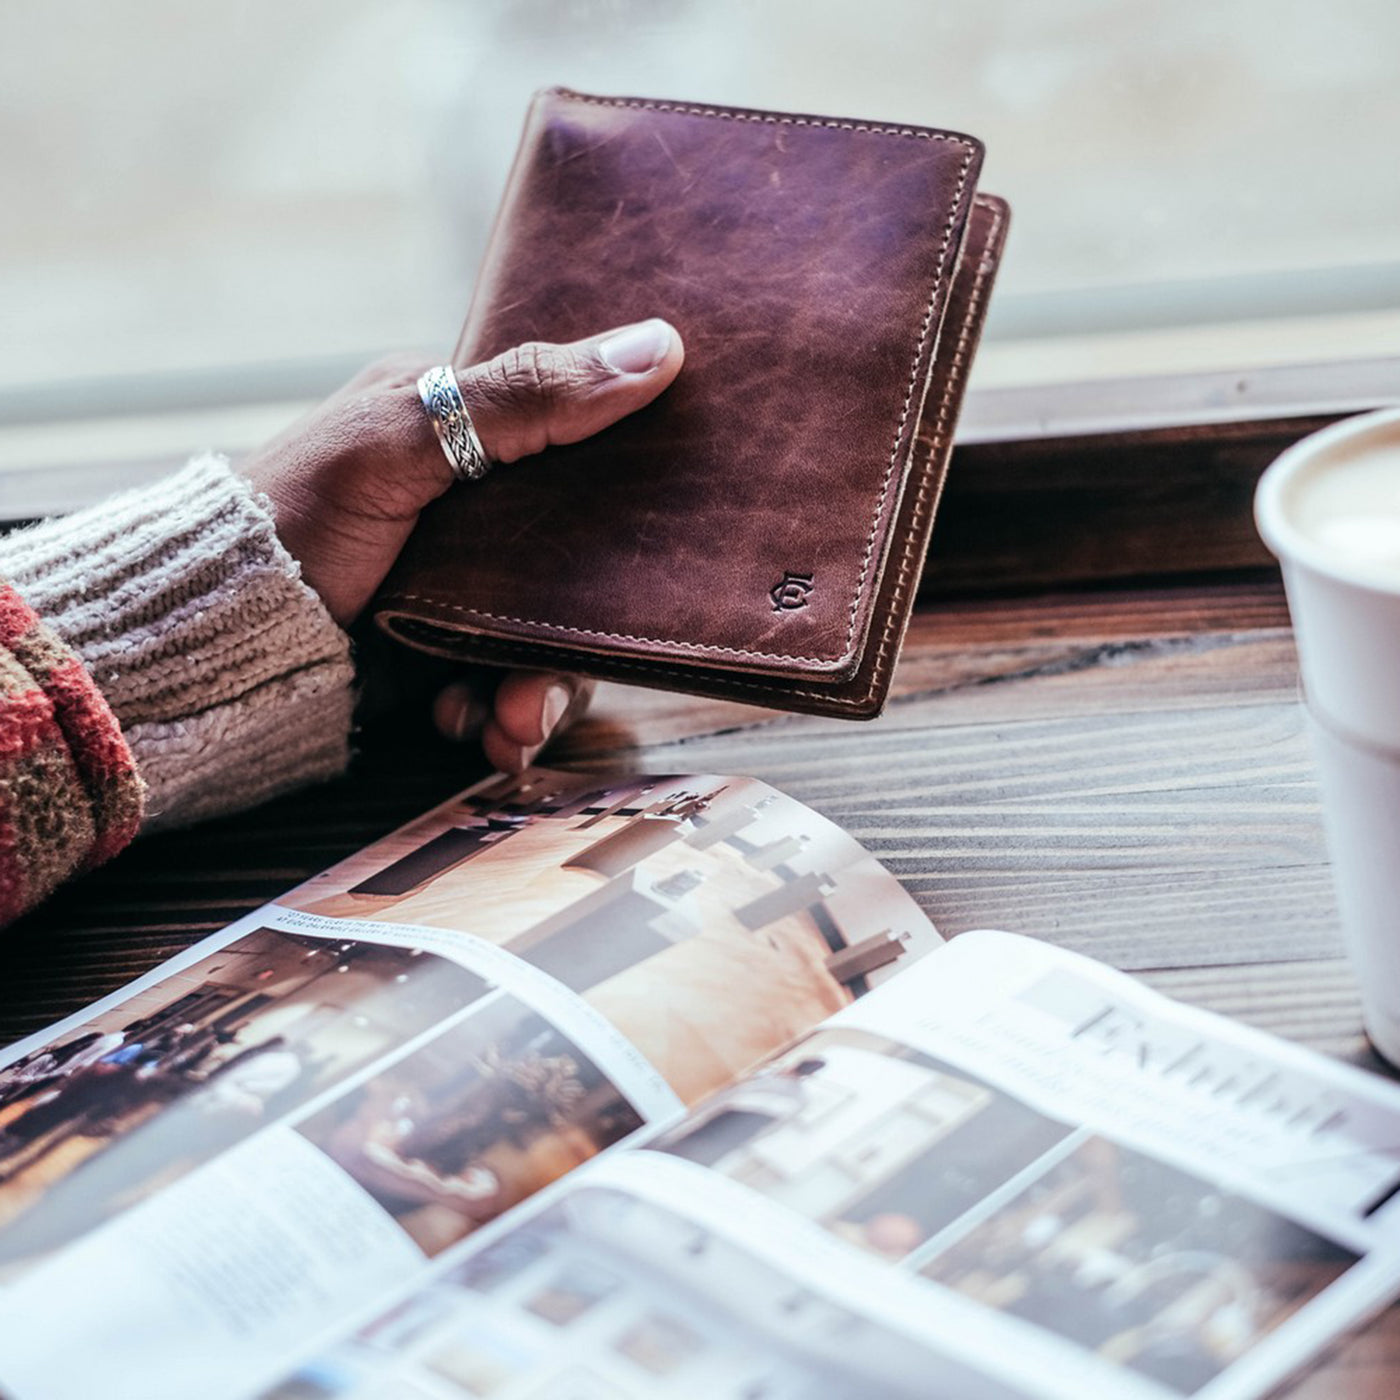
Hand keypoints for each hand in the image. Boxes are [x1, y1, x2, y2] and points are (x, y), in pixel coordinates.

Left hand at [240, 320, 683, 770]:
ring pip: (554, 643)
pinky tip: (467, 725)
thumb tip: (659, 347)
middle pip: (584, 568)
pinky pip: (510, 690)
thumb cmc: (297, 512)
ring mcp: (466, 587)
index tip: (667, 530)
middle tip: (549, 679)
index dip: (630, 488)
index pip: (583, 448)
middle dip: (574, 638)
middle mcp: (477, 508)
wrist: (214, 639)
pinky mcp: (448, 653)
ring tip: (509, 726)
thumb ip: (526, 397)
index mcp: (464, 427)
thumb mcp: (407, 439)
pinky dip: (498, 720)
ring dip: (540, 694)